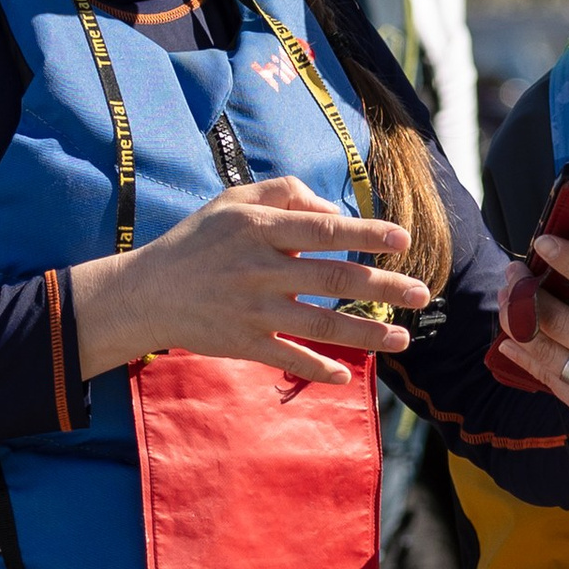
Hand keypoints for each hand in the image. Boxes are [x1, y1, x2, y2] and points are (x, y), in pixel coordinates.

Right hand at [69, 175, 431, 386]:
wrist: (147, 293)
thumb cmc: (198, 242)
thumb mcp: (234, 201)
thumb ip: (285, 193)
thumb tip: (334, 211)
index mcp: (261, 230)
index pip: (325, 230)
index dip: (366, 233)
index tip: (403, 240)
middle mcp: (260, 269)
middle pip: (334, 278)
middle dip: (383, 286)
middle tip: (421, 293)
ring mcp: (253, 310)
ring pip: (320, 324)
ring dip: (366, 334)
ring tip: (403, 339)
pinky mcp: (244, 343)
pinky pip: (289, 358)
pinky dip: (319, 368)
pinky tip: (348, 375)